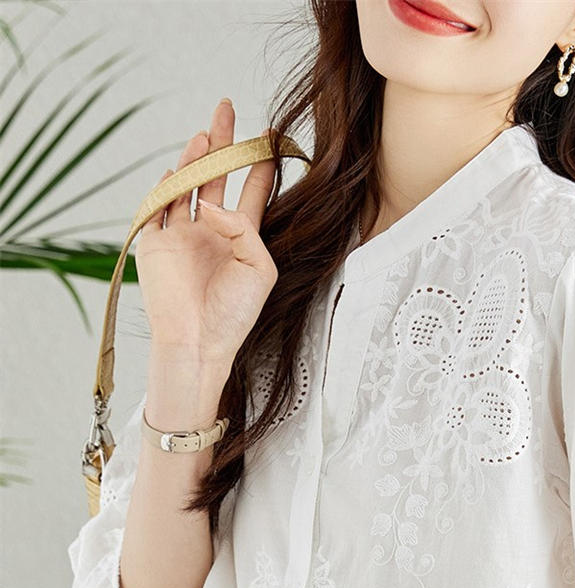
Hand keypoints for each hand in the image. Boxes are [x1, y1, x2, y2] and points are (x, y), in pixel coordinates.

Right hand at [135, 97, 278, 367]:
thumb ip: (244, 230)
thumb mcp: (259, 269)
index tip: (271, 136)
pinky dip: (165, 187)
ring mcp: (182, 236)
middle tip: (228, 110)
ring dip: (195, 160)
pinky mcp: (155, 243)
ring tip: (207, 135)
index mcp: (241, 239)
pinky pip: (157, 207)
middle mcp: (211, 232)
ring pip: (187, 186)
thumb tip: (212, 206)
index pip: (252, 191)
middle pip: (218, 177)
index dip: (260, 163)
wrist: (198, 343)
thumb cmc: (234, 314)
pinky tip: (176, 169)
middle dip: (223, 145)